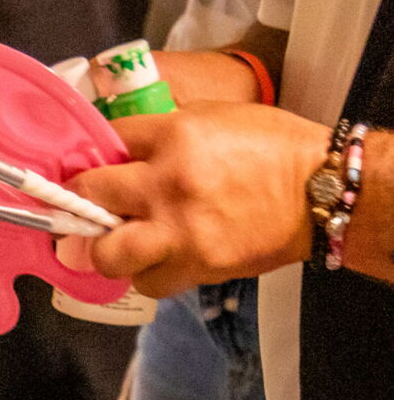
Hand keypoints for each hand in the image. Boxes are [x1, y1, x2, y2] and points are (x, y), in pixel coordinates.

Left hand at [60, 102, 328, 295]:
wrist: (321, 193)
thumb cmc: (272, 149)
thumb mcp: (213, 117)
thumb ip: (162, 132)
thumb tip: (119, 149)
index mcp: (174, 136)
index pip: (106, 140)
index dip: (93, 154)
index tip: (89, 165)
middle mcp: (168, 183)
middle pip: (89, 195)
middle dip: (79, 202)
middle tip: (82, 208)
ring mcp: (180, 230)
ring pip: (108, 253)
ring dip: (106, 250)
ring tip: (117, 243)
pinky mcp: (198, 266)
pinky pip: (148, 282)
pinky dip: (147, 274)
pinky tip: (157, 260)